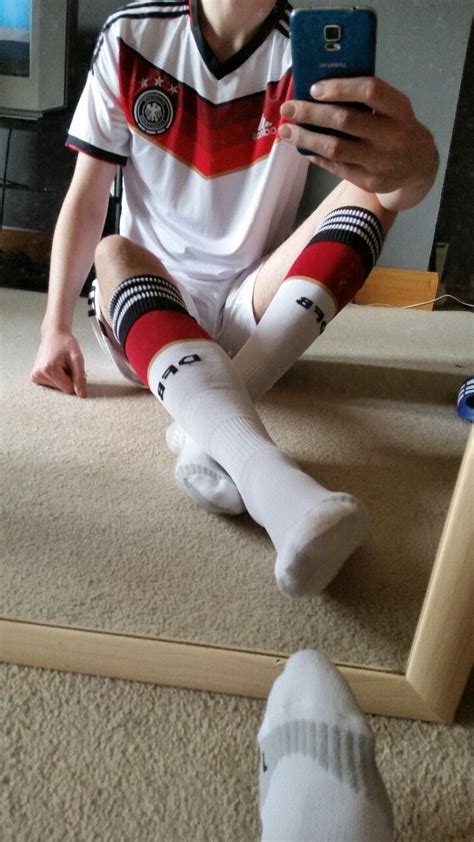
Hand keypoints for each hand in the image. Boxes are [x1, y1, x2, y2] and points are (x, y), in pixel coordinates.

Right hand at [30, 330, 86, 397]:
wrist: (54, 335)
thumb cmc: (66, 344)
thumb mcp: (77, 359)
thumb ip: (80, 378)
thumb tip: (81, 395)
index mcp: (49, 370)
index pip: (69, 389)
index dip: (74, 380)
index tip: (71, 368)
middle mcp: (39, 374)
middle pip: (62, 389)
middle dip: (68, 379)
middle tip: (65, 365)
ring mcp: (35, 376)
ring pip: (57, 388)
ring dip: (62, 378)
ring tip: (60, 365)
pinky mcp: (34, 377)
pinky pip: (51, 385)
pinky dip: (56, 378)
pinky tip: (54, 367)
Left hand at [279, 77, 438, 209]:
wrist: (419, 166)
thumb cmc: (399, 127)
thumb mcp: (394, 108)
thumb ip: (367, 99)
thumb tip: (320, 89)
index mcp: (399, 109)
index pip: (370, 91)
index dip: (339, 88)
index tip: (314, 88)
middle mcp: (392, 135)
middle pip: (344, 120)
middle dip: (311, 113)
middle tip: (288, 108)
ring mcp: (380, 162)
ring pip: (335, 148)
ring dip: (306, 138)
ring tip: (286, 131)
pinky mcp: (370, 181)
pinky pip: (336, 167)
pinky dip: (317, 156)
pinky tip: (304, 148)